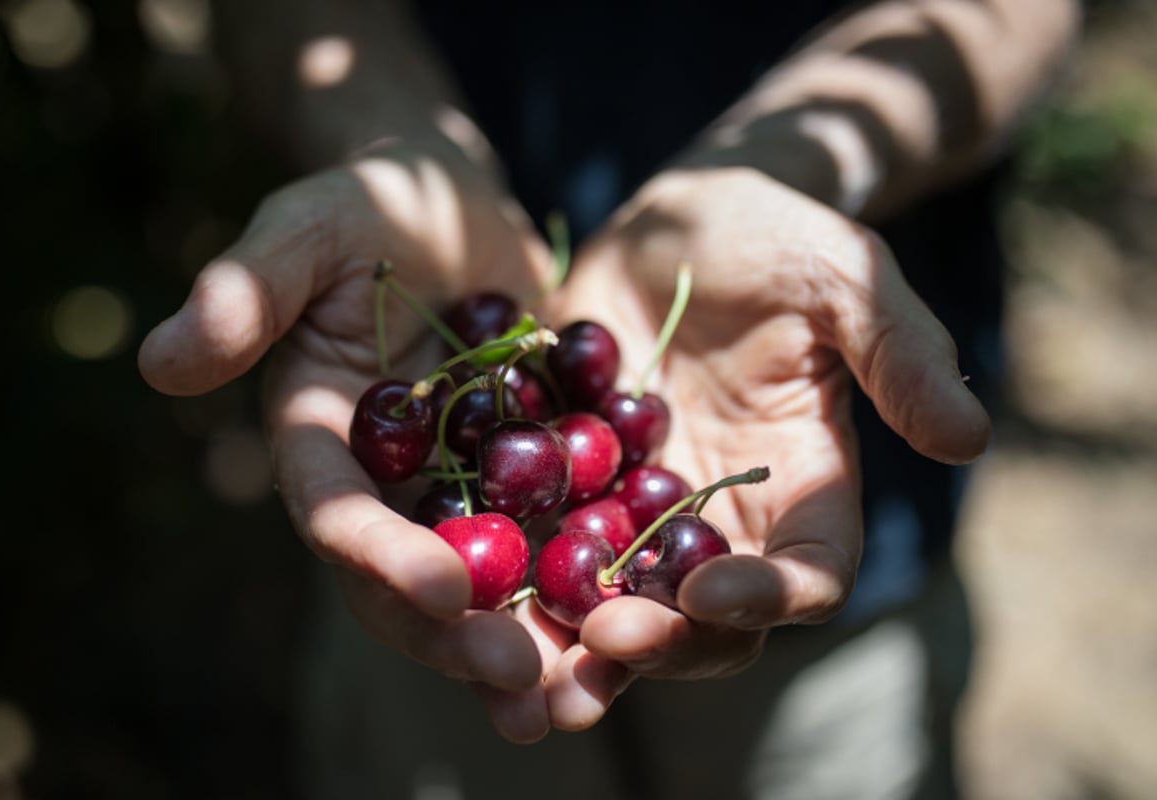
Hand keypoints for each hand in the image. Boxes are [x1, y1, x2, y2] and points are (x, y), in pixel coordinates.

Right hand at [138, 135, 557, 741]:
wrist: (455, 204)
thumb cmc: (368, 203)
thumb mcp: (308, 230)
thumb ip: (246, 291)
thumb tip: (158, 361)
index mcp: (326, 446)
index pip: (341, 518)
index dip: (384, 559)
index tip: (445, 591)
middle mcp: (393, 488)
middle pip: (417, 582)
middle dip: (463, 636)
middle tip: (522, 679)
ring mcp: (468, 489)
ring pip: (497, 585)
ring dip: (536, 643)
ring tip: (584, 694)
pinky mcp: (540, 475)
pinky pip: (571, 535)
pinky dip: (603, 580)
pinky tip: (653, 615)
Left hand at [528, 166, 990, 728]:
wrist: (678, 222)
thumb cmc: (776, 239)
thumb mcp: (843, 275)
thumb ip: (899, 351)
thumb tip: (971, 437)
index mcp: (799, 497)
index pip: (801, 576)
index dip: (765, 597)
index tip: (712, 589)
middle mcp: (718, 528)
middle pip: (697, 622)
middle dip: (654, 644)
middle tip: (601, 645)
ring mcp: (634, 517)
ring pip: (607, 609)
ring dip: (565, 651)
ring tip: (516, 675)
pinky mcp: (561, 490)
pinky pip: (530, 549)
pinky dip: (499, 581)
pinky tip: (452, 593)